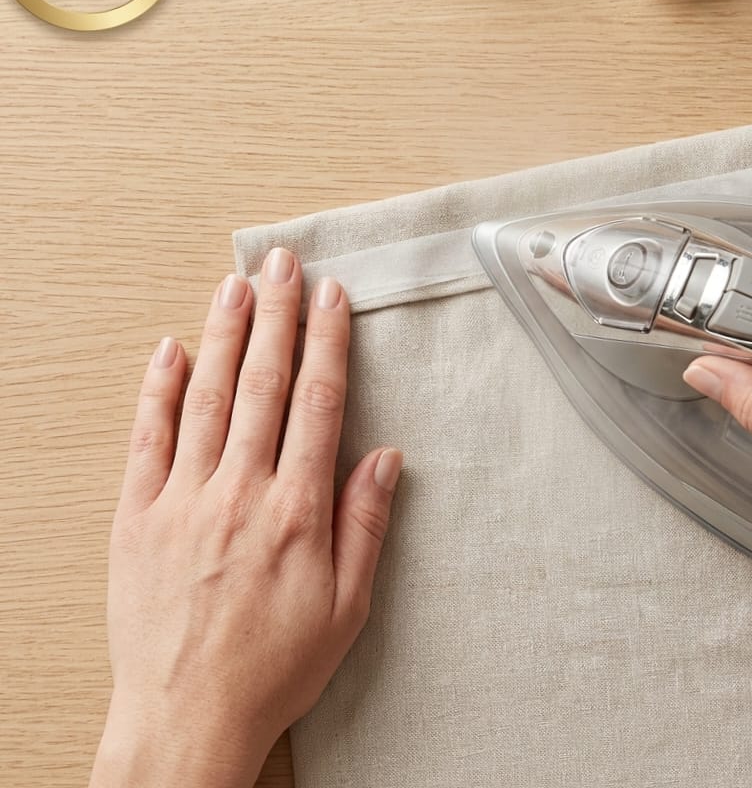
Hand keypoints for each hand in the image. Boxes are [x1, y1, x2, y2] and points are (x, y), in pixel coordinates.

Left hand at [90, 248, 401, 787]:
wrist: (186, 719)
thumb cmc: (274, 666)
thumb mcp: (346, 606)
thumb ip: (365, 523)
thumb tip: (384, 455)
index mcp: (296, 511)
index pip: (317, 403)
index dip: (326, 342)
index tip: (330, 297)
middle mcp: (239, 492)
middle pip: (263, 384)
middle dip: (276, 315)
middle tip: (283, 263)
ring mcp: (182, 500)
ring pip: (206, 398)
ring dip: (224, 334)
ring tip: (235, 283)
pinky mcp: (137, 517)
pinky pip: (146, 439)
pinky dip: (157, 390)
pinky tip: (170, 348)